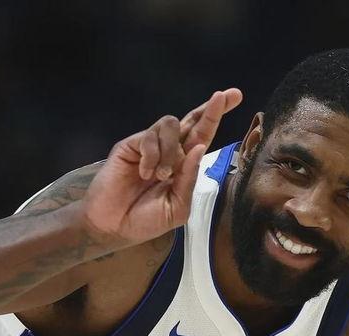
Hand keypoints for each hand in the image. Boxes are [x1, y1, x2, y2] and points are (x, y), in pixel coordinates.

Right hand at [81, 88, 242, 249]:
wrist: (113, 226)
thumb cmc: (145, 220)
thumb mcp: (177, 208)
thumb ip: (189, 180)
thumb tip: (200, 147)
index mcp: (184, 167)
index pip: (203, 137)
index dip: (216, 117)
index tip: (235, 96)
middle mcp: (169, 152)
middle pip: (192, 120)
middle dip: (211, 109)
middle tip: (223, 96)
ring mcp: (150, 146)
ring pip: (170, 125)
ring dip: (171, 151)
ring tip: (161, 176)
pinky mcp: (131, 145)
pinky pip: (149, 137)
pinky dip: (151, 156)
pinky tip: (142, 174)